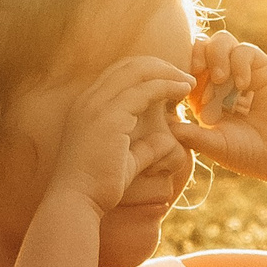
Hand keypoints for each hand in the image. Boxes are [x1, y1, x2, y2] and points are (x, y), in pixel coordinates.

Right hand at [50, 55, 195, 208]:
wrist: (77, 201)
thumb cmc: (98, 187)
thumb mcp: (124, 161)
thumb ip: (143, 149)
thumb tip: (165, 141)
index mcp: (86, 106)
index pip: (118, 74)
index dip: (146, 72)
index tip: (170, 81)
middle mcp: (89, 99)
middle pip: (128, 65)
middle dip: (159, 66)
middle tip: (183, 76)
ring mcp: (97, 105)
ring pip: (138, 72)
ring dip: (167, 73)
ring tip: (189, 82)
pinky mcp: (111, 116)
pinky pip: (145, 90)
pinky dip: (167, 85)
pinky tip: (184, 90)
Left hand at [174, 31, 266, 181]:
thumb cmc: (246, 152)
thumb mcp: (214, 145)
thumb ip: (191, 135)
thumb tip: (163, 124)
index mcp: (201, 95)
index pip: (182, 68)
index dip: (177, 70)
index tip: (179, 87)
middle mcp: (219, 78)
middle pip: (198, 47)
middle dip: (193, 54)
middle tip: (196, 72)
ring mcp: (240, 70)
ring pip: (220, 41)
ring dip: (216, 55)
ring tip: (221, 79)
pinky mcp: (260, 66)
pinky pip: (244, 50)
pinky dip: (240, 62)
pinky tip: (243, 85)